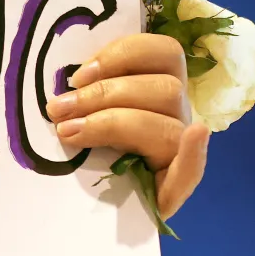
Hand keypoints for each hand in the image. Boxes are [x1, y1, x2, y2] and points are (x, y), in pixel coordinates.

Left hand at [46, 32, 210, 218]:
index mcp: (157, 85)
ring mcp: (179, 149)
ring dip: (114, 123)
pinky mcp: (174, 188)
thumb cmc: (82, 142)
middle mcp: (175, 113)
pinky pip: (194, 170)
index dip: (122, 55)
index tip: (78, 75)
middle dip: (104, 94)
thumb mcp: (83, 107)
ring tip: (69, 131)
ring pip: (168, 123)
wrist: (89, 203)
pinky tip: (195, 135)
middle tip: (59, 109)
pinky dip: (194, 153)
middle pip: (164, 88)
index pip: (164, 52)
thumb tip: (72, 79)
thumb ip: (87, 87)